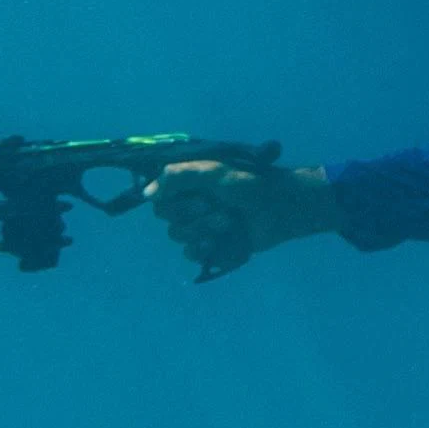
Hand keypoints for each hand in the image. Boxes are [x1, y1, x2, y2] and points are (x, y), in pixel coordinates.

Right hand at [147, 159, 340, 278]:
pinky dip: (207, 249)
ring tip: (230, 222)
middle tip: (223, 209)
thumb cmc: (252, 184)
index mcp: (188, 186)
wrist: (282, 208)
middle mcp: (190, 206)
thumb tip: (146, 194)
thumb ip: (179, 177)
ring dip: (205, 230)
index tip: (201, 199)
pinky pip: (194, 254)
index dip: (176, 203)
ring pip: (180, 238)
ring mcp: (200, 227)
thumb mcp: (215, 172)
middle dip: (196, 218)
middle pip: (169, 221)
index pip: (160, 200)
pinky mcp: (212, 246)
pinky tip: (224, 242)